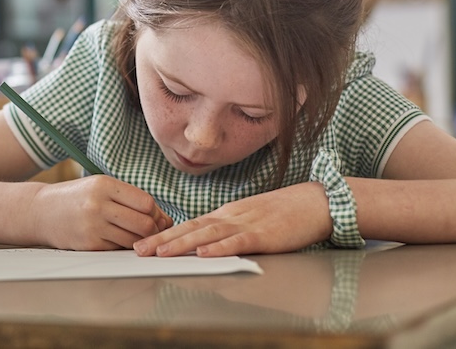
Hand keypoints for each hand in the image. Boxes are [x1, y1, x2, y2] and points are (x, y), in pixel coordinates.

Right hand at [30, 175, 173, 250]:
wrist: (40, 211)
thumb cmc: (75, 198)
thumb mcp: (99, 187)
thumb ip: (130, 199)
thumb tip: (164, 219)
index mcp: (103, 185)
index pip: (146, 203)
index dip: (155, 212)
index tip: (154, 216)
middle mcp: (97, 205)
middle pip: (144, 223)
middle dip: (152, 229)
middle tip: (149, 230)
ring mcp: (92, 226)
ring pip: (133, 240)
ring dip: (139, 241)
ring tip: (133, 235)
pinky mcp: (88, 244)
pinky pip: (118, 249)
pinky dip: (122, 246)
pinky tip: (116, 239)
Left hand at [134, 182, 332, 256]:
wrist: (318, 202)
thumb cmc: (286, 213)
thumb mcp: (250, 219)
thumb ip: (229, 230)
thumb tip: (206, 243)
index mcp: (227, 214)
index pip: (190, 224)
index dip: (165, 233)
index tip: (142, 242)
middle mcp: (231, 217)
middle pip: (191, 227)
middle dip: (162, 239)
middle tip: (138, 249)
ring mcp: (247, 224)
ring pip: (208, 234)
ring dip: (182, 243)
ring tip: (160, 252)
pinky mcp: (265, 235)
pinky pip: (238, 241)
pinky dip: (219, 247)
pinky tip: (203, 253)